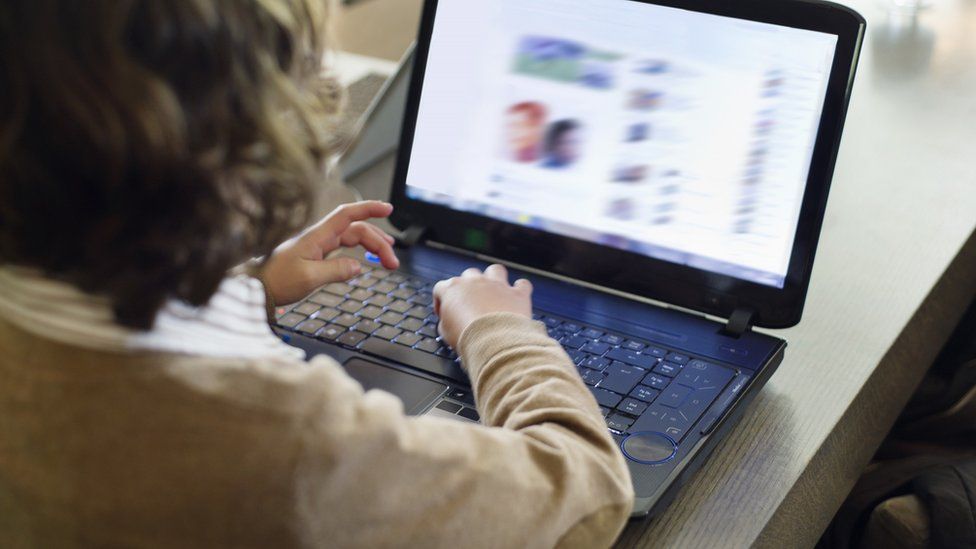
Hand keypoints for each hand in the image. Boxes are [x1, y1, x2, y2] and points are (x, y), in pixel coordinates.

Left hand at [261, 201, 399, 304]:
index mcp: (317, 236)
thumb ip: (336, 270)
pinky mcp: (316, 255)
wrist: (256, 287)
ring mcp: (318, 245)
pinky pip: (344, 248)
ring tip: (387, 261)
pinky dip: (360, 252)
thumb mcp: (309, 278)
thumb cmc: (276, 281)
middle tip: (393, 261)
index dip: (369, 208)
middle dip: (378, 241)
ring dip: (372, 247)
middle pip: (357, 230)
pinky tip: (366, 260)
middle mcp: (320, 237)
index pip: (348, 214)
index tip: (388, 209)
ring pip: (353, 238)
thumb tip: (358, 267)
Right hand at [432, 264, 532, 350]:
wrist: (494, 341)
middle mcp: (475, 282)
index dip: (441, 301)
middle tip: (470, 302)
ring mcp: (497, 285)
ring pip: (495, 270)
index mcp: (453, 289)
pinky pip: (522, 284)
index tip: (445, 312)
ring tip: (494, 291)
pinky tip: (517, 296)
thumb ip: (445, 321)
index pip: (441, 288)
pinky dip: (520, 289)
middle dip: (469, 287)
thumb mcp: (445, 332)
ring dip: (494, 278)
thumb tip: (448, 322)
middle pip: (469, 275)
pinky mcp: (517, 294)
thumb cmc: (469, 336)